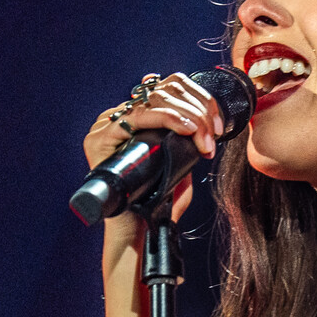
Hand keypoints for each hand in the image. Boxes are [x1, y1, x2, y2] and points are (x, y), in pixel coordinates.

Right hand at [83, 72, 226, 227]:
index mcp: (136, 118)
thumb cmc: (157, 201)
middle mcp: (119, 117)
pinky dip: (167, 118)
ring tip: (203, 139)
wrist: (138, 229)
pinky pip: (138, 116)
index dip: (200, 99)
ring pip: (155, 99)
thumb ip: (187, 143)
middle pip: (165, 89)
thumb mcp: (179, 166)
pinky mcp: (99, 138)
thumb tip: (204, 125)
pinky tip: (186, 130)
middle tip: (212, 136)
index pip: (169, 88)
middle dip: (198, 109)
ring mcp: (106, 126)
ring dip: (189, 116)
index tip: (216, 127)